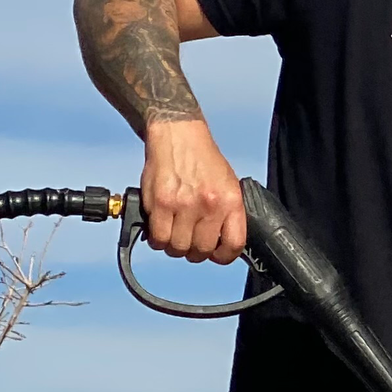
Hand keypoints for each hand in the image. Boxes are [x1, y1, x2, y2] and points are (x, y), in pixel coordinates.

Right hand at [140, 119, 244, 263]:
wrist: (178, 135)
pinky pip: (158, 238)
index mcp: (230, 200)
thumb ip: (226, 213)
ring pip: (177, 248)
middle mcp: (209, 204)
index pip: (234, 244)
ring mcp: (184, 204)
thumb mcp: (228, 184)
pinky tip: (160, 228)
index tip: (216, 255)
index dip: (224, 257)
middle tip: (189, 242)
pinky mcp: (160, 203)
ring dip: (174, 246)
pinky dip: (157, 240)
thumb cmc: (203, 160)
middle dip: (195, 252)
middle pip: (201, 251)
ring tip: (174, 234)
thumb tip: (221, 242)